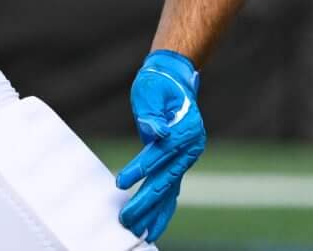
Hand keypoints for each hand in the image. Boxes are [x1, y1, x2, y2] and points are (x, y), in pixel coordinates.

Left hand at [114, 49, 204, 242]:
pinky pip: (172, 190)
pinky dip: (163, 209)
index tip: (121, 181)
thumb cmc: (158, 83)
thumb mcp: (150, 90)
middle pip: (166, 179)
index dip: (140, 168)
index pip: (160, 153)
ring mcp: (187, 157)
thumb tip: (155, 132)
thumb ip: (151, 113)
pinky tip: (154, 227)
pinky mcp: (179, 163)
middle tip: (126, 218)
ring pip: (170, 190)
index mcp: (185, 128)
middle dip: (145, 201)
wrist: (174, 79)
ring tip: (140, 232)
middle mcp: (190, 147)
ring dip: (155, 213)